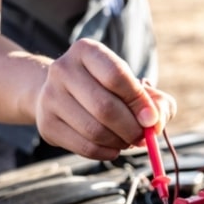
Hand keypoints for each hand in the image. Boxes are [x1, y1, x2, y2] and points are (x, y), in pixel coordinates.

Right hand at [34, 38, 175, 159]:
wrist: (59, 92)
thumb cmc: (105, 88)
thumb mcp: (133, 84)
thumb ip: (155, 100)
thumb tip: (156, 122)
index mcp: (86, 51)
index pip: (116, 76)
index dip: (138, 101)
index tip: (152, 119)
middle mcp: (63, 70)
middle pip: (105, 107)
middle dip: (131, 128)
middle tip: (142, 136)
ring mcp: (50, 97)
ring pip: (95, 131)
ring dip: (120, 142)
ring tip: (127, 140)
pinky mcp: (46, 124)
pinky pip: (84, 147)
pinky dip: (106, 152)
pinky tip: (114, 147)